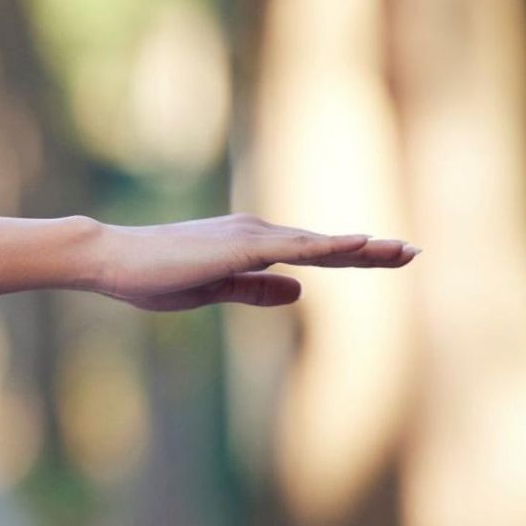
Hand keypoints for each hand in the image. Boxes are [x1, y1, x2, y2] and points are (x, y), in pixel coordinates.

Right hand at [86, 214, 418, 310]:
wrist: (111, 259)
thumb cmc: (150, 277)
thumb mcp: (211, 289)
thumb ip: (254, 290)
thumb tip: (298, 293)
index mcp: (248, 246)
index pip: (311, 254)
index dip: (351, 257)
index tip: (389, 257)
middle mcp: (256, 233)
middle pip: (325, 245)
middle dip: (371, 251)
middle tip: (413, 253)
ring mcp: (250, 236)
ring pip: (318, 243)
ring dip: (362, 248)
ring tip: (402, 252)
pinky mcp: (242, 245)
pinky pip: (297, 248)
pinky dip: (331, 247)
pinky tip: (361, 246)